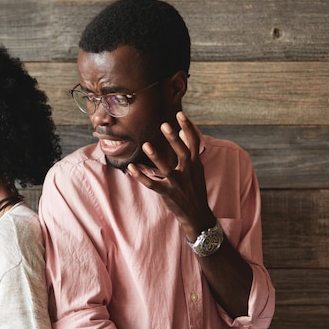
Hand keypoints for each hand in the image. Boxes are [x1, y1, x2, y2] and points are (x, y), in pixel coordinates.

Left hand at [126, 111, 214, 238]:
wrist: (198, 215)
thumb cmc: (195, 189)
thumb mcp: (197, 170)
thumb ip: (189, 151)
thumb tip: (183, 132)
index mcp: (195, 164)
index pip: (194, 142)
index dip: (188, 127)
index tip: (180, 114)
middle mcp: (187, 172)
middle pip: (181, 152)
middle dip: (173, 139)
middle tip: (164, 125)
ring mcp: (177, 183)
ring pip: (166, 168)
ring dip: (156, 157)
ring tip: (146, 145)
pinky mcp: (167, 193)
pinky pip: (152, 184)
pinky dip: (140, 176)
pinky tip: (131, 168)